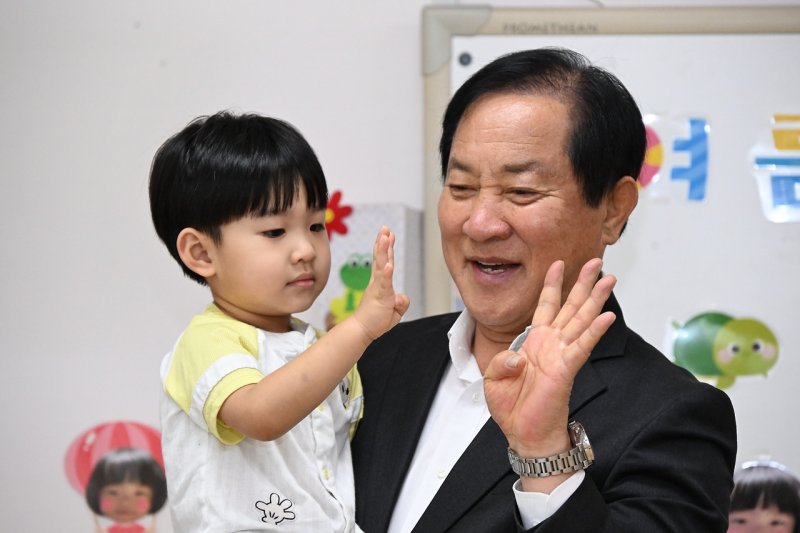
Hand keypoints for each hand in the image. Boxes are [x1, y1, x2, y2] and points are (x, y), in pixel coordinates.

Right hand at [352, 226, 409, 339]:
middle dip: (383, 242)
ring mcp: (378, 288)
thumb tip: (402, 297)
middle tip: (385, 228)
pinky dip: (386, 273)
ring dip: (383, 250)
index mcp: (380, 284)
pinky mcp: (380, 296)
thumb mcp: (394, 312)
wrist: (361, 331)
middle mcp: (378, 282)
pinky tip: (388, 265)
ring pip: (381, 265)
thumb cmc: (375, 321)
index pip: (384, 262)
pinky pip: (384, 283)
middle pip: (381, 258)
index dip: (387, 248)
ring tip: (385, 237)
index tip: (388, 235)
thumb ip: (400, 303)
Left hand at [483, 259, 614, 462]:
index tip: (558, 263)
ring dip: (595, 299)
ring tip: (609, 279)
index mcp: (535, 342)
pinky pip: (582, 348)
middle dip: (583, 283)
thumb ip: (502, 361)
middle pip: (571, 306)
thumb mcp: (494, 377)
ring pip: (581, 320)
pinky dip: (594, 332)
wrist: (524, 434)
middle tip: (597, 262)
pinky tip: (606, 317)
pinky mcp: (566, 370)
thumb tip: (518, 357)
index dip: (552, 284)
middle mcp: (552, 344)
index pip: (546, 306)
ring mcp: (561, 355)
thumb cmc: (512, 407)